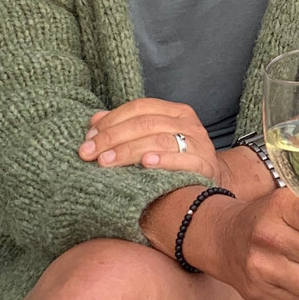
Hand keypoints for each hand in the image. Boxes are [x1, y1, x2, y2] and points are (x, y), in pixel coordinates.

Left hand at [77, 98, 219, 181]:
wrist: (210, 192)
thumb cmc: (173, 164)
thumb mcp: (150, 141)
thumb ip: (125, 128)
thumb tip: (94, 120)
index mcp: (174, 111)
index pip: (138, 107)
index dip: (111, 120)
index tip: (88, 138)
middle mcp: (188, 123)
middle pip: (145, 123)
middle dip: (112, 137)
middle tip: (89, 153)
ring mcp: (199, 143)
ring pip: (159, 139)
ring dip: (128, 151)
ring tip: (106, 162)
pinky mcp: (206, 165)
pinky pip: (183, 160)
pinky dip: (163, 160)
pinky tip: (145, 164)